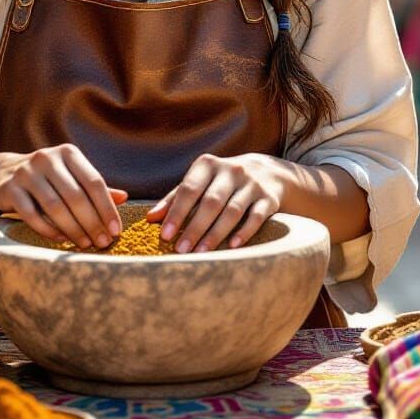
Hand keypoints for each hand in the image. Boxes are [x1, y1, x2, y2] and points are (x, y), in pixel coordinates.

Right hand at [0, 145, 126, 248]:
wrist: (2, 174)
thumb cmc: (47, 178)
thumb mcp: (71, 177)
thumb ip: (94, 187)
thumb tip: (124, 198)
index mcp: (68, 153)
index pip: (94, 181)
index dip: (107, 208)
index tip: (116, 230)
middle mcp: (47, 158)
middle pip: (76, 196)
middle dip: (92, 222)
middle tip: (102, 242)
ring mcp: (26, 172)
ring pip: (55, 206)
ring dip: (73, 229)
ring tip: (85, 244)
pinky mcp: (10, 188)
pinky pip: (32, 215)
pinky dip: (49, 230)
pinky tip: (62, 240)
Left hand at [145, 153, 284, 252]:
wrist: (268, 172)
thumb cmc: (222, 181)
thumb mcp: (200, 182)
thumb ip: (176, 198)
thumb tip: (150, 218)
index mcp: (208, 165)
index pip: (189, 189)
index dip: (176, 212)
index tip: (165, 235)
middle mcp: (231, 170)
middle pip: (211, 202)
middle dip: (194, 227)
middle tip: (181, 250)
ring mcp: (252, 183)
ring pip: (232, 210)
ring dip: (216, 233)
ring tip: (201, 253)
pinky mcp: (269, 197)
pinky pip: (256, 216)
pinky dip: (244, 232)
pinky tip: (232, 247)